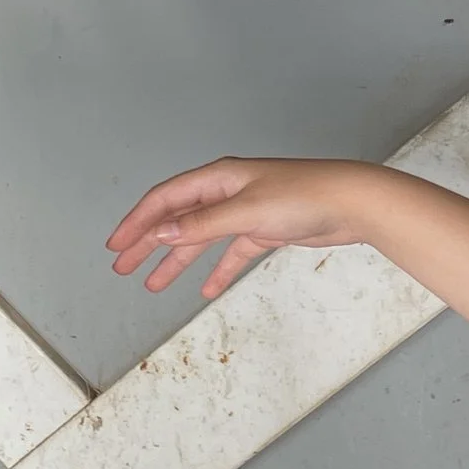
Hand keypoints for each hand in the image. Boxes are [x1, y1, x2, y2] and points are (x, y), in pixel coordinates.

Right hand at [108, 157, 379, 300]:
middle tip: (123, 267)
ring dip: (177, 260)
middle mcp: (228, 192)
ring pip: (201, 238)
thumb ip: (200, 224)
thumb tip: (158, 233)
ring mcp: (246, 211)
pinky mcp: (265, 230)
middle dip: (148, 243)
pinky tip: (205, 290)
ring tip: (152, 285)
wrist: (352, 204)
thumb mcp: (245, 212)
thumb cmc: (302, 198)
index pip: (166, 200)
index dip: (138, 222)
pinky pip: (231, 252)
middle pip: (178, 219)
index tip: (116, 246)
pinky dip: (217, 270)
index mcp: (218, 178)